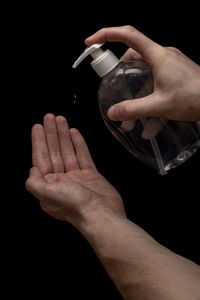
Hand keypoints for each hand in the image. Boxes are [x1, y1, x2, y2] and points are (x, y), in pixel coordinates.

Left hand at [26, 114, 124, 227]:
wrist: (102, 215)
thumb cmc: (75, 206)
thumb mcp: (47, 195)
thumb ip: (35, 182)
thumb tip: (32, 170)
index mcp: (48, 186)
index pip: (40, 159)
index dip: (38, 142)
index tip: (38, 127)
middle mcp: (60, 181)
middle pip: (53, 152)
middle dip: (51, 134)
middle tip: (49, 117)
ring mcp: (76, 177)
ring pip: (68, 151)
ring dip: (63, 135)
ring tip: (61, 119)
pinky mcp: (90, 175)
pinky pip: (82, 156)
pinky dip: (78, 144)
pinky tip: (74, 133)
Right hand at [85, 25, 199, 121]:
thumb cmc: (195, 97)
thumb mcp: (160, 105)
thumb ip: (133, 109)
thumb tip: (113, 112)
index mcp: (158, 55)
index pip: (128, 35)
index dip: (106, 34)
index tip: (90, 42)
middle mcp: (163, 56)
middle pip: (132, 56)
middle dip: (119, 74)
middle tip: (111, 88)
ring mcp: (169, 66)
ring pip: (144, 74)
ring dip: (134, 93)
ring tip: (129, 118)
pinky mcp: (174, 76)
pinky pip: (155, 84)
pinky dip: (148, 100)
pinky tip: (148, 125)